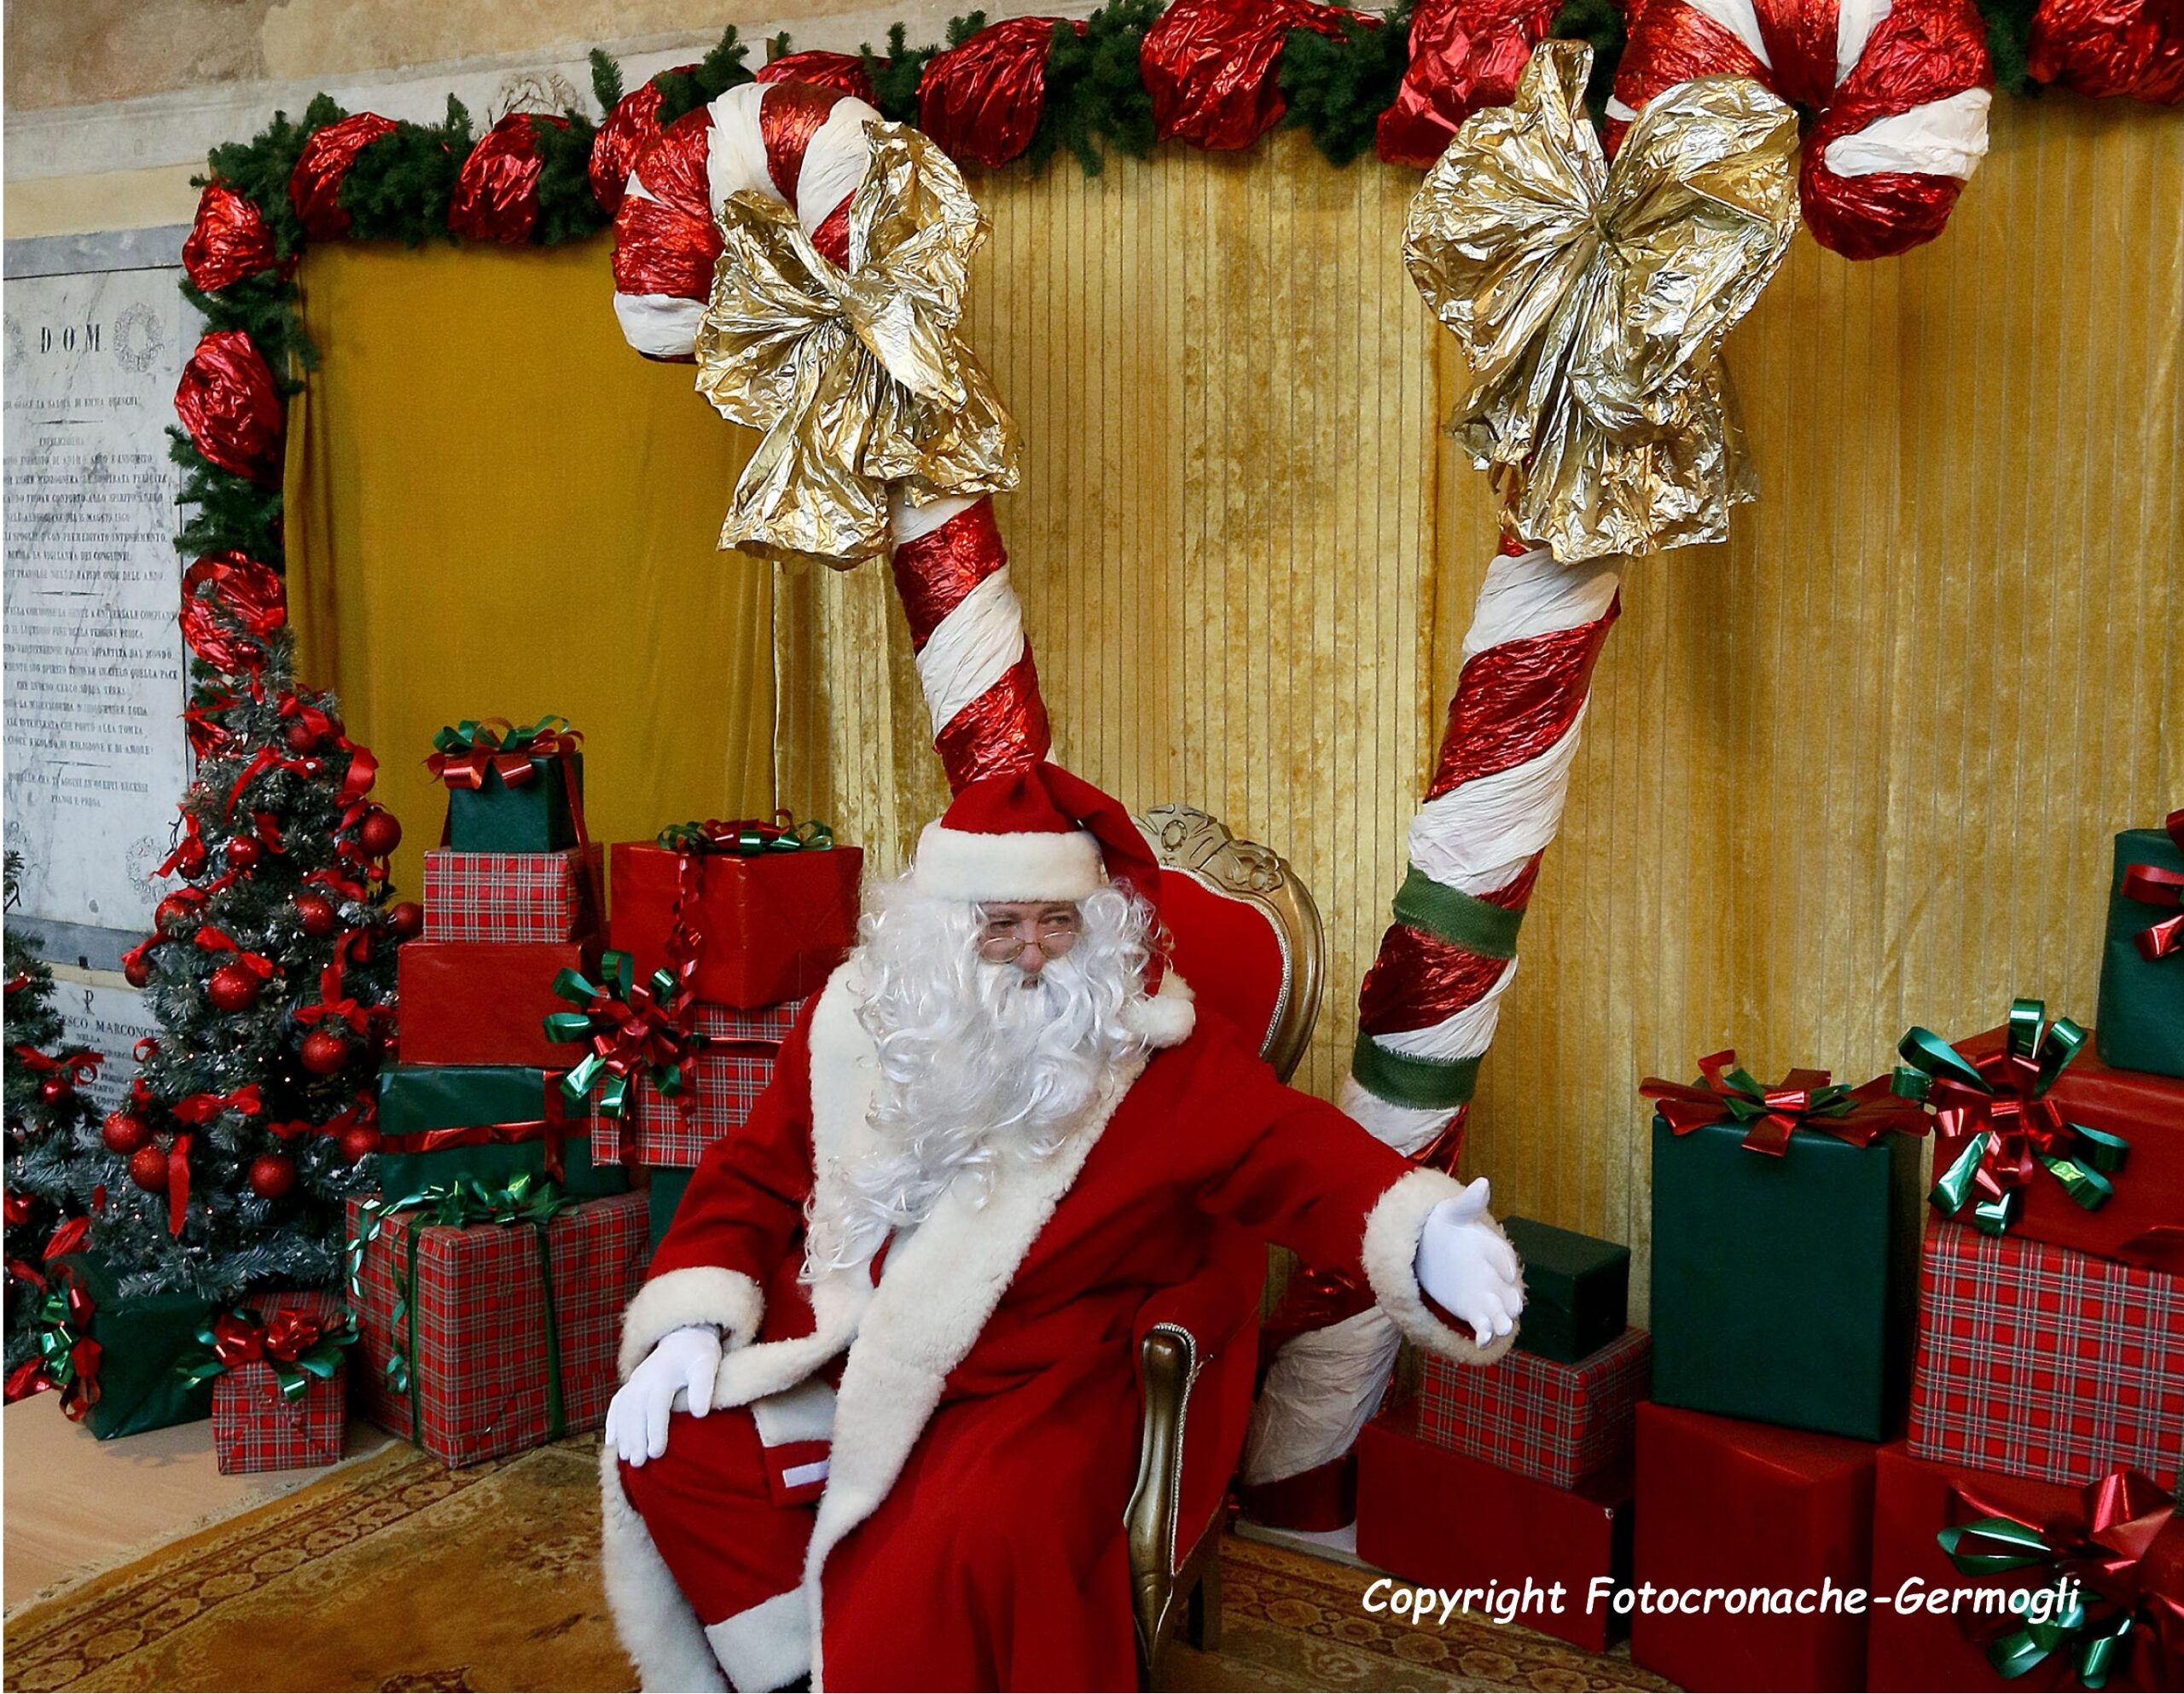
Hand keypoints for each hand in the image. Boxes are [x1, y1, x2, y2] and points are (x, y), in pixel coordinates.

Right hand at [605, 1324, 720, 1466]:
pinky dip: (612, 1423)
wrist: (686, 1336)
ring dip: (623, 1435)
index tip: (657, 1453)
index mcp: (663, 1375)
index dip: (655, 1431)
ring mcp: (635, 1382)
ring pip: (623, 1411)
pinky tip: (611, 1442)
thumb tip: (700, 1413)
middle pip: (636, 1412)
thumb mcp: (707, 1365)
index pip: (656, 1407)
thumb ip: (703, 1387)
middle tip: (638, 1463)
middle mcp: (644, 1379)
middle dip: (635, 1438)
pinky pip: (616, 1405)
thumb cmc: (699, 1355)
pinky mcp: (631, 1385)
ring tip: (626, 1458)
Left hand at [1415, 1177, 1522, 1347]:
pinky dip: (1485, 1334)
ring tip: (1502, 1328)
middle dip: (1511, 1298)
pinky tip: (1481, 1342)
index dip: (1505, 1263)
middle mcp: (1494, 1274)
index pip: (1502, 1255)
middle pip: (1507, 1288)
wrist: (1430, 1247)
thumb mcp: (1451, 1211)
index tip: (1508, 1272)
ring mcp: (1486, 1294)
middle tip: (1514, 1307)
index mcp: (1491, 1248)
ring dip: (1502, 1320)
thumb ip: (1468, 1202)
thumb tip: (1483, 1182)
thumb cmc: (1445, 1224)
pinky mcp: (1474, 1310)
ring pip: (1499, 1310)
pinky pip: (1483, 1324)